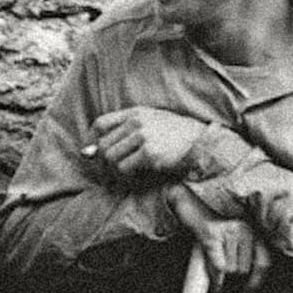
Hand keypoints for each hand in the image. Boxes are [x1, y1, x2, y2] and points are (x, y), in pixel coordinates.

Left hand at [86, 107, 216, 180]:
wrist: (201, 143)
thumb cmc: (176, 136)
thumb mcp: (152, 123)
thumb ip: (125, 131)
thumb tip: (90, 152)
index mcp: (136, 112)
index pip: (100, 124)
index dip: (91, 141)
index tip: (93, 155)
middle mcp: (137, 122)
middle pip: (103, 144)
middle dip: (101, 163)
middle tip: (108, 175)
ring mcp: (144, 137)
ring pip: (110, 157)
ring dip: (113, 172)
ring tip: (122, 178)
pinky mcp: (150, 154)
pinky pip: (124, 169)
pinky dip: (125, 178)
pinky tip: (134, 180)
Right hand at [164, 184, 266, 286]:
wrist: (188, 200)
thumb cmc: (211, 221)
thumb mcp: (233, 236)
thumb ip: (243, 255)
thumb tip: (246, 285)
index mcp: (253, 229)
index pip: (264, 262)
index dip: (256, 281)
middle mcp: (244, 228)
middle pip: (243, 269)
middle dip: (231, 276)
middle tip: (221, 269)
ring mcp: (228, 230)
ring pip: (230, 270)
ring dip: (220, 273)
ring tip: (213, 260)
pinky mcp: (212, 234)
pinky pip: (218, 266)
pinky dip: (215, 278)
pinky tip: (214, 282)